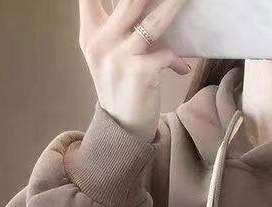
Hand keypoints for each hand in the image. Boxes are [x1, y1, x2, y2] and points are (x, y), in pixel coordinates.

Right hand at [79, 0, 191, 141]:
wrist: (122, 129)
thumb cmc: (121, 86)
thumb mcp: (112, 53)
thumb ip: (122, 26)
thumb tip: (156, 8)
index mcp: (90, 32)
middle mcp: (100, 42)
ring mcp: (118, 58)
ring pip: (152, 22)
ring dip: (174, 6)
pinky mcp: (137, 75)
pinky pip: (164, 54)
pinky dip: (176, 59)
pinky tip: (181, 67)